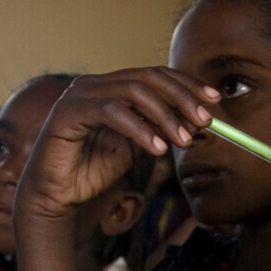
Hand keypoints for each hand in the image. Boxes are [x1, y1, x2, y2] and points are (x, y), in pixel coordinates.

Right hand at [17, 69, 220, 224]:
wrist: (56, 195)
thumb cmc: (92, 170)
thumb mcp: (137, 148)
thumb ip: (160, 129)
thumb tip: (198, 120)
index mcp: (112, 87)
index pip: (155, 75)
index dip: (187, 84)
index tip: (215, 100)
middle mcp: (95, 84)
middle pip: (148, 77)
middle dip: (182, 97)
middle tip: (206, 120)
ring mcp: (79, 94)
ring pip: (133, 92)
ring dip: (165, 116)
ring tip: (185, 141)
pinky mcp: (68, 112)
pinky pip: (111, 112)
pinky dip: (139, 129)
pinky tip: (158, 148)